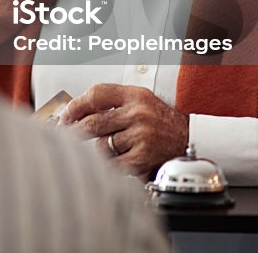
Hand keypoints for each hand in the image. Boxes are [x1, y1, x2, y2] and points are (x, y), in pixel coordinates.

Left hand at [59, 83, 188, 178]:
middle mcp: (138, 113)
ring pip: (101, 145)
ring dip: (100, 149)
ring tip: (113, 148)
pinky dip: (110, 164)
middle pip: (93, 122)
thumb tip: (76, 111)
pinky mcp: (143, 157)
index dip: (76, 105)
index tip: (65, 115)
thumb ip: (112, 102)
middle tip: (66, 136)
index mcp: (135, 95)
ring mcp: (141, 136)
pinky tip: (118, 160)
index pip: (97, 94)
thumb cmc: (162, 123)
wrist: (192, 141)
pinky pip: (112, 163)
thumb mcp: (141, 101)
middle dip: (74, 131)